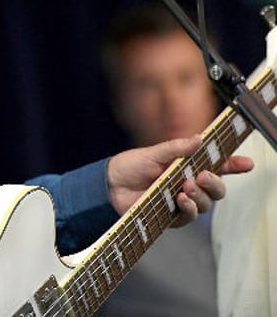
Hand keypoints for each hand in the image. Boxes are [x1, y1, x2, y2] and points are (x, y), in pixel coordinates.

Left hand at [106, 134, 253, 225]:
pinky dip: (188, 208)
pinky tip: (181, 199)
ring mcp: (181, 201)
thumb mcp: (152, 153)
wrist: (109, 184)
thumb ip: (175, 148)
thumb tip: (198, 139)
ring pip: (206, 204)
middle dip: (216, 183)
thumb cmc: (130, 166)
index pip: (217, 166)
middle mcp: (189, 184)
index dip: (233, 165)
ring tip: (186, 186)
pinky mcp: (171, 216)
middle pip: (217, 189)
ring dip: (200, 195)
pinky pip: (189, 216)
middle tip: (204, 175)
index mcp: (187, 166)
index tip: (246, 163)